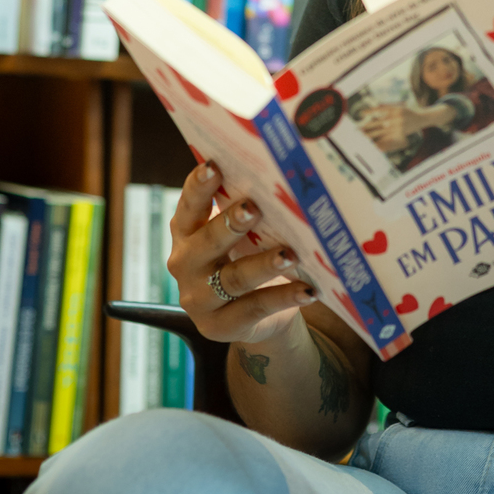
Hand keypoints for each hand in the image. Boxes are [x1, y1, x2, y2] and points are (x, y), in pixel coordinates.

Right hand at [168, 161, 313, 345]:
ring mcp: (199, 299)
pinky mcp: (219, 326)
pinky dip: (285, 297)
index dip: (199, 187)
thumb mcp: (240, 235)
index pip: (189, 207)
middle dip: (231, 224)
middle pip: (206, 242)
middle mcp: (184, 265)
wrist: (251, 316)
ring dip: (263, 265)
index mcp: (186, 233)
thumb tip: (280, 177)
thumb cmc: (245, 257)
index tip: (214, 166)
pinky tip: (308, 290)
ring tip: (289, 254)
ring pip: (234, 278)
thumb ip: (245, 210)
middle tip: (253, 208)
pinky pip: (256, 308)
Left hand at [358, 103, 422, 150]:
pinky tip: (374, 145)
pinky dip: (381, 142)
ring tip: (362, 138)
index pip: (379, 110)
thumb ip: (387, 107)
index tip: (360, 114)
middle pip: (378, 123)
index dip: (370, 112)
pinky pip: (389, 139)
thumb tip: (374, 108)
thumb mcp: (399, 107)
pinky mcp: (401, 135)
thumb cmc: (409, 112)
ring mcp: (398, 127)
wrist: (422, 118)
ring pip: (381, 132)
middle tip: (357, 130)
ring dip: (371, 135)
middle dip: (367, 127)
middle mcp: (396, 118)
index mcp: (395, 110)